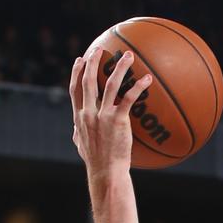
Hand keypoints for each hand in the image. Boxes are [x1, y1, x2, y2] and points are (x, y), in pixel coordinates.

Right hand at [69, 48, 153, 174]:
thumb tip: (75, 131)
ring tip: (127, 56)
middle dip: (93, 63)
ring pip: (109, 84)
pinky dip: (138, 86)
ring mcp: (102, 116)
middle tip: (100, 49)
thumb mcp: (81, 146)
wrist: (106, 172)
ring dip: (118, 68)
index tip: (80, 60)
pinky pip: (129, 98)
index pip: (75, 90)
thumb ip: (77, 134)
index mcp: (79, 118)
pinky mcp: (117, 120)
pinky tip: (148, 79)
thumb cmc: (96, 163)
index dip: (77, 73)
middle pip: (88, 81)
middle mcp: (88, 113)